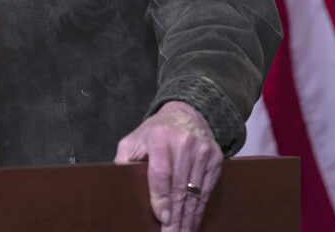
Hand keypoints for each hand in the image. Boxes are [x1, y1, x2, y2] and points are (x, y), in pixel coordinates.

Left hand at [114, 101, 222, 231]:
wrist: (187, 113)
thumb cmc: (154, 132)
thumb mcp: (134, 140)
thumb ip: (124, 161)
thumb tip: (117, 185)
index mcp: (161, 137)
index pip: (162, 174)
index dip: (162, 200)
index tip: (162, 219)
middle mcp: (185, 143)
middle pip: (180, 188)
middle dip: (176, 218)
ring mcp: (204, 151)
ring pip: (196, 193)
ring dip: (189, 219)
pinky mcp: (216, 159)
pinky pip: (208, 190)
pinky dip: (200, 210)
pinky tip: (193, 223)